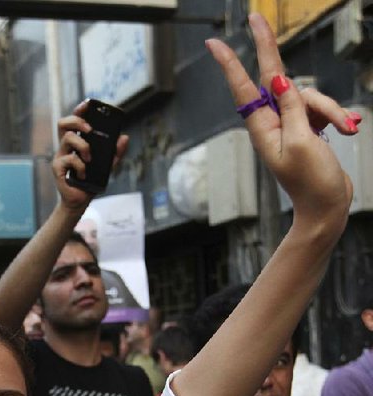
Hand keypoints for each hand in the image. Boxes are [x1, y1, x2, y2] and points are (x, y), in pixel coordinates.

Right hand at [53, 100, 128, 211]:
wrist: (80, 202)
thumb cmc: (90, 182)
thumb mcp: (107, 166)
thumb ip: (115, 152)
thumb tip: (124, 137)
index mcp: (76, 142)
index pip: (74, 120)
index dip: (79, 110)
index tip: (87, 105)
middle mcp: (66, 147)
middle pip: (63, 123)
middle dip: (77, 121)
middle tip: (90, 130)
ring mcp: (60, 156)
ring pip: (67, 138)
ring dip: (83, 145)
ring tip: (89, 158)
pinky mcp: (57, 168)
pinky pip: (69, 159)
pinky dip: (80, 165)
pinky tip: (84, 174)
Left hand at [206, 13, 352, 229]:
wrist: (326, 208)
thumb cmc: (311, 182)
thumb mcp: (303, 142)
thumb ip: (292, 109)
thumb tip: (279, 80)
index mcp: (262, 129)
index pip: (244, 88)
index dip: (232, 64)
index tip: (215, 43)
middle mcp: (272, 124)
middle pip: (276, 79)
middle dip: (269, 48)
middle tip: (257, 15)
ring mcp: (290, 126)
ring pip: (309, 96)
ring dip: (330, 110)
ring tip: (344, 130)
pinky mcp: (308, 128)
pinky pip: (322, 109)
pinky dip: (336, 117)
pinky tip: (348, 130)